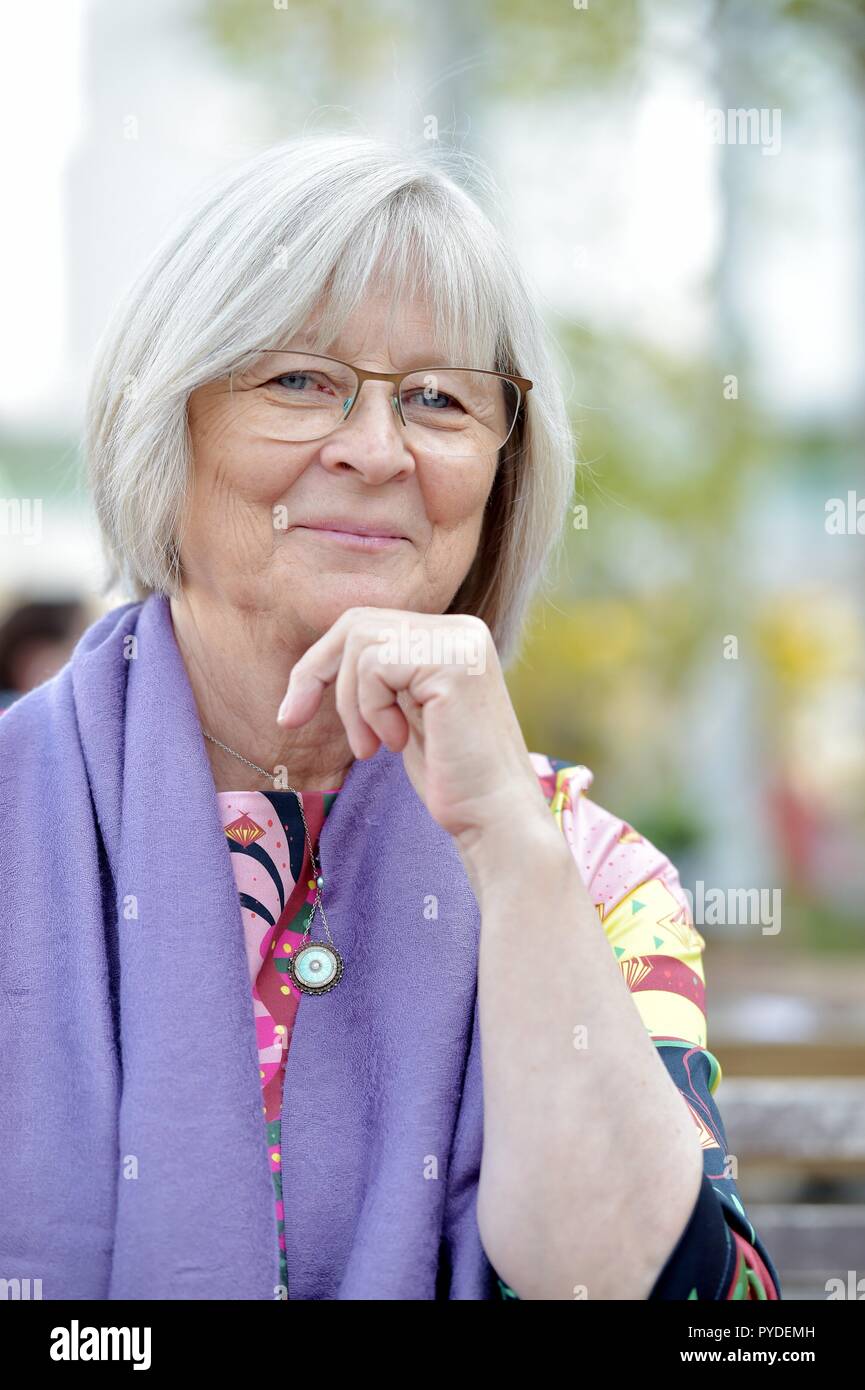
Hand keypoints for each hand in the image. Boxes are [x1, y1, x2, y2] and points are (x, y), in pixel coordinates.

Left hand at [275, 607, 548, 846]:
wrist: (494, 818)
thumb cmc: (450, 779)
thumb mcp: (405, 714)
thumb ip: (381, 678)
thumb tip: (318, 660)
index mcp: (453, 637)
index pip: (368, 625)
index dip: (320, 663)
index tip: (291, 712)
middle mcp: (461, 630)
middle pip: (357, 623)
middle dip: (316, 672)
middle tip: (294, 720)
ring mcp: (459, 643)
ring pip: (360, 644)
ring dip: (350, 704)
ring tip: (374, 746)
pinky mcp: (452, 664)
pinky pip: (374, 667)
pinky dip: (370, 709)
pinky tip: (396, 743)